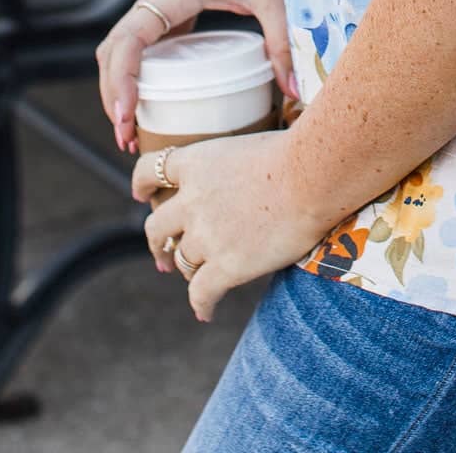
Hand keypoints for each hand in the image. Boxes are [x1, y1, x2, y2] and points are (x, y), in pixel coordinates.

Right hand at [95, 0, 297, 152]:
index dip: (119, 83)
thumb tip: (295, 94)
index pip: (126, 43)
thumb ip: (283, 43)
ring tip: (134, 130)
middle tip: (129, 140)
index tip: (125, 119)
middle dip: (113, 95)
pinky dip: (140, 70)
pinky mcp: (177, 2)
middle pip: (114, 51)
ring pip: (123, 46)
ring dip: (121, 85)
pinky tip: (156, 99)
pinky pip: (145, 40)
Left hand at [132, 131, 328, 321]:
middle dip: (158, 243)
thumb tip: (252, 175)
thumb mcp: (254, 144)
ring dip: (189, 270)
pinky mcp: (226, 266)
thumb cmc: (300, 152)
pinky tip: (206, 311)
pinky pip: (202, 293)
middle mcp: (192, 200)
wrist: (314, 175)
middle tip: (164, 255)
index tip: (141, 195)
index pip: (150, 169)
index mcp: (198, 162)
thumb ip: (236, 164)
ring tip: (199, 280)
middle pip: (157, 227)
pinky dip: (202, 304)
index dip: (141, 184)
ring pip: (183, 260)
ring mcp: (206, 235)